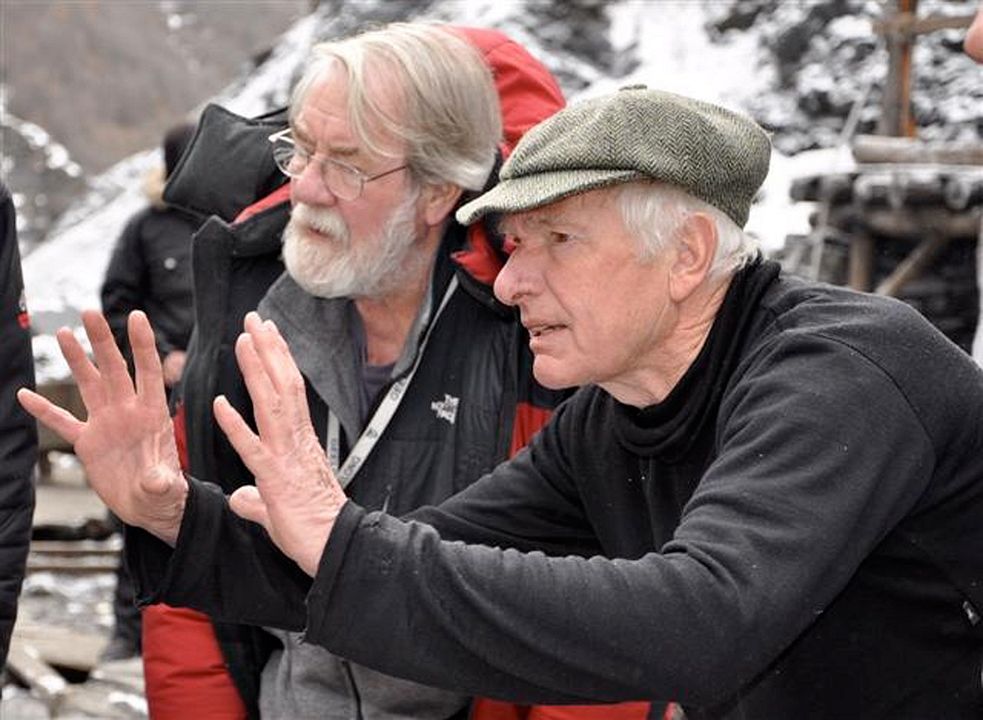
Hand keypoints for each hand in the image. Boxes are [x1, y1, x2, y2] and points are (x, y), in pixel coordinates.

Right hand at [18, 310, 186, 544]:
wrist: (151, 507)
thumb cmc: (166, 496)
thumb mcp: (166, 490)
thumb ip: (161, 481)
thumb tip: (156, 478)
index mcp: (152, 416)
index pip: (148, 372)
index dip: (142, 345)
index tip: (137, 316)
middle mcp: (128, 413)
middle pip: (114, 369)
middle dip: (102, 341)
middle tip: (89, 311)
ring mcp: (107, 424)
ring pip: (89, 385)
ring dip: (76, 360)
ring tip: (64, 332)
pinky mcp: (88, 443)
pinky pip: (63, 422)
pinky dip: (44, 410)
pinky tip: (25, 394)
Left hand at [215, 312, 346, 575]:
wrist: (333, 547)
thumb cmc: (312, 530)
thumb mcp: (276, 509)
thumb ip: (256, 498)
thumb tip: (241, 498)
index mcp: (300, 442)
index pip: (289, 391)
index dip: (278, 361)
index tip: (268, 335)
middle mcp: (296, 441)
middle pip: (283, 385)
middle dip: (269, 350)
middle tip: (256, 319)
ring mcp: (287, 456)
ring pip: (272, 403)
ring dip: (256, 370)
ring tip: (244, 340)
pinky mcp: (275, 479)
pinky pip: (252, 448)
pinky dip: (235, 426)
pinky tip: (217, 404)